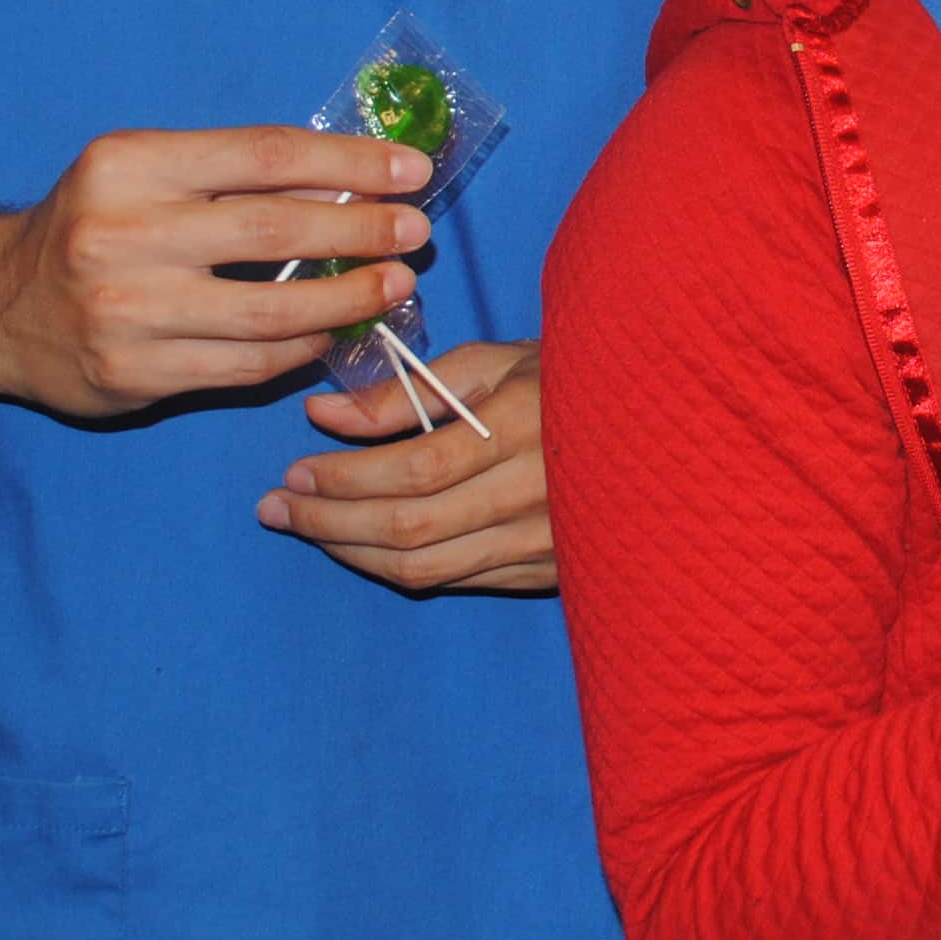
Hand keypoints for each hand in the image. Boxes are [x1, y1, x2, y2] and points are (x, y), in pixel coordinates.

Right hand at [0, 126, 431, 416]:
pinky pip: (244, 365)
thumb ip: (232, 174)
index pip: (266, 155)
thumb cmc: (94, 226)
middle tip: (415, 233)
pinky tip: (330, 335)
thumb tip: (355, 180)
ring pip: (270, 312)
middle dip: (362, 232)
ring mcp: (126, 310)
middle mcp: (122, 234)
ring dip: (346, 301)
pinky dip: (300, 349)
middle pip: (276, 232)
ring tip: (391, 287)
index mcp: (130, 165)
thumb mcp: (143, 173)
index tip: (411, 170)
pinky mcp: (131, 373)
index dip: (350, 164)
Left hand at [257, 340, 551, 594]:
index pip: (414, 471)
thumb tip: (324, 416)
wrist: (663, 424)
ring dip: (353, 553)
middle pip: (411, 529)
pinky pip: (460, 580)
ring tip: (306, 527)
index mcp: (525, 427)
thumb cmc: (573, 375)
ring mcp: (548, 540)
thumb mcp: (494, 360)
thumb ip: (408, 391)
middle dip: (330, 522)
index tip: (293, 469)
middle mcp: (539, 493)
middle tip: (277, 506)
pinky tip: (367, 544)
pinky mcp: (551, 569)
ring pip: (428, 568)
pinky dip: (402, 566)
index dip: (344, 478)